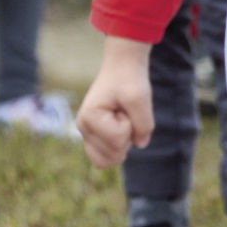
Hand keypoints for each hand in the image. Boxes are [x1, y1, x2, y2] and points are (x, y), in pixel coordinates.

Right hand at [76, 42, 152, 166]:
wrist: (122, 66)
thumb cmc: (129, 79)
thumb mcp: (141, 99)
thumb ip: (144, 125)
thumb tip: (140, 145)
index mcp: (88, 118)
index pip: (119, 141)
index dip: (130, 125)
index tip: (123, 106)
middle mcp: (83, 128)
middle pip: (113, 155)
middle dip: (126, 136)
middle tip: (124, 113)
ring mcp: (86, 132)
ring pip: (109, 159)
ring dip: (123, 140)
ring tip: (121, 117)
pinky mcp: (93, 135)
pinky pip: (107, 156)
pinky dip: (119, 144)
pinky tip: (119, 124)